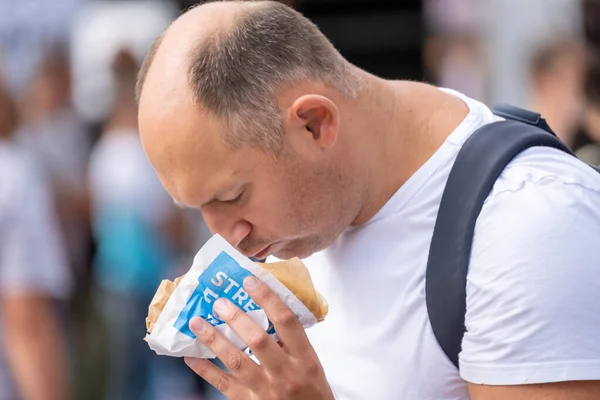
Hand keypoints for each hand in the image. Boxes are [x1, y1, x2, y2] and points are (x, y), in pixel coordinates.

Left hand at [184, 276, 334, 399]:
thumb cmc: (312, 392)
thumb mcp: (312, 364)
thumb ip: (292, 342)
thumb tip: (266, 310)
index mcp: (305, 359)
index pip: (287, 321)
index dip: (267, 298)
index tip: (249, 281)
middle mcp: (286, 373)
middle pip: (258, 340)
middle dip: (236, 318)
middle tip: (218, 302)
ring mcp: (266, 391)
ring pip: (236, 361)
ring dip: (214, 340)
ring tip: (197, 323)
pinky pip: (223, 385)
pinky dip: (205, 370)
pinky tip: (191, 358)